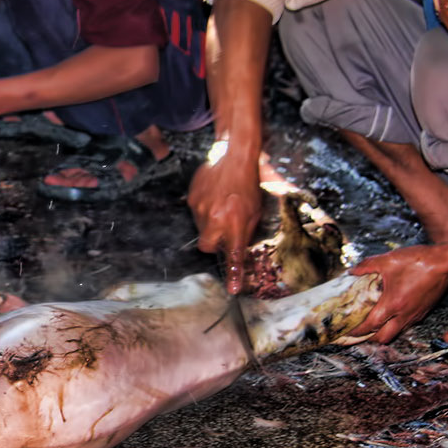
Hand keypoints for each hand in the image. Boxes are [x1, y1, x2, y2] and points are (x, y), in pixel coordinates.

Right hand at [188, 141, 263, 274]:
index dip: (233, 275)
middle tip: (222, 229)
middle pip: (207, 247)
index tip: (232, 289)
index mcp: (235, 224)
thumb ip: (245, 232)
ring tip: (220, 205)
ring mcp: (201, 209)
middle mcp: (215, 220)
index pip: (233, 256)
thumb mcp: (255, 212)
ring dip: (210, 223)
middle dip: (213, 242)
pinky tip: (213, 196)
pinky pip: (195, 213)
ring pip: (201, 229)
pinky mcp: (192, 199)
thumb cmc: (248, 185)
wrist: (234, 158)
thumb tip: (238, 247)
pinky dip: (204, 209)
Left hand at [346, 244, 447, 343]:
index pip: (371, 326)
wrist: (447, 264)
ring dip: (383, 332)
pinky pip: (406, 325)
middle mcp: (404, 315)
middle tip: (358, 333)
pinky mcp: (422, 312)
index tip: (346, 332)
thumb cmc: (419, 262)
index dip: (357, 331)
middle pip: (384, 338)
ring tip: (372, 325)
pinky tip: (390, 314)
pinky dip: (395, 325)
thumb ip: (367, 266)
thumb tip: (352, 271)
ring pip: (396, 333)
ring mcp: (415, 315)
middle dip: (369, 338)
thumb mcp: (388, 260)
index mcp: (393, 304)